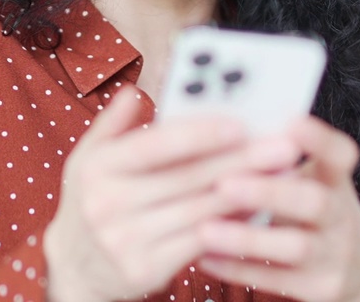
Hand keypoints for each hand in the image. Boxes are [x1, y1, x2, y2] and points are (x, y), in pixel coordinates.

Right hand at [43, 90, 299, 301]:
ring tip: (283, 174)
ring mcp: (126, 240)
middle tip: (282, 146)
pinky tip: (258, 208)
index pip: (156, 145)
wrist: (75, 270)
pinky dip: (233, 223)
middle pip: (187, 177)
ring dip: (247, 191)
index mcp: (98, 166)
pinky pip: (201, 242)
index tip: (241, 124)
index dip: (200, 134)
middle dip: (241, 160)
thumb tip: (136, 90)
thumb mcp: (89, 158)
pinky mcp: (145, 270)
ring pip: (200, 210)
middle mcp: (108, 204)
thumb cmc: (92, 202)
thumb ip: (114, 123)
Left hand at [195, 116, 359, 301]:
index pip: (340, 156)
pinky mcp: (321, 288)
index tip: (291, 123)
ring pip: (296, 247)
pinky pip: (276, 280)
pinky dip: (238, 268)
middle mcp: (342, 216)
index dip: (320, 140)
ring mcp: (335, 255)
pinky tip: (205, 258)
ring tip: (206, 229)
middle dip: (270, 193)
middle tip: (225, 183)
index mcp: (337, 181)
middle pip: (315, 202)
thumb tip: (223, 131)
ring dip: (248, 238)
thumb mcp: (315, 182)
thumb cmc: (318, 212)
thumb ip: (280, 162)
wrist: (359, 272)